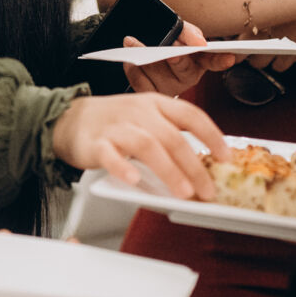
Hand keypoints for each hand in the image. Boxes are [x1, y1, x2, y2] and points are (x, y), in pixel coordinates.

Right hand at [50, 93, 227, 200]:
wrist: (69, 119)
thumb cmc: (114, 122)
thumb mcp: (146, 119)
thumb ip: (170, 136)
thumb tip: (202, 168)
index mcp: (155, 104)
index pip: (190, 115)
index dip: (212, 135)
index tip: (226, 157)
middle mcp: (138, 113)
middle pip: (172, 137)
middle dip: (194, 166)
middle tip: (207, 189)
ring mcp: (117, 127)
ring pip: (147, 146)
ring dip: (169, 170)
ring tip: (183, 192)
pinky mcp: (95, 143)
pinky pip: (111, 155)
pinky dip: (123, 168)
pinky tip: (134, 181)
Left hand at [124, 21, 236, 96]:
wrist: (133, 47)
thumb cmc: (160, 38)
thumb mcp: (175, 29)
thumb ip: (187, 31)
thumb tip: (199, 41)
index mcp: (196, 60)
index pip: (212, 60)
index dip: (220, 59)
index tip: (229, 57)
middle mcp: (185, 76)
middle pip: (185, 70)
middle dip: (178, 59)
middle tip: (170, 50)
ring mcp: (168, 87)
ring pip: (161, 78)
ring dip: (146, 60)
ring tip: (132, 43)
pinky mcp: (150, 95)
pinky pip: (142, 86)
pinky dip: (133, 71)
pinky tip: (128, 61)